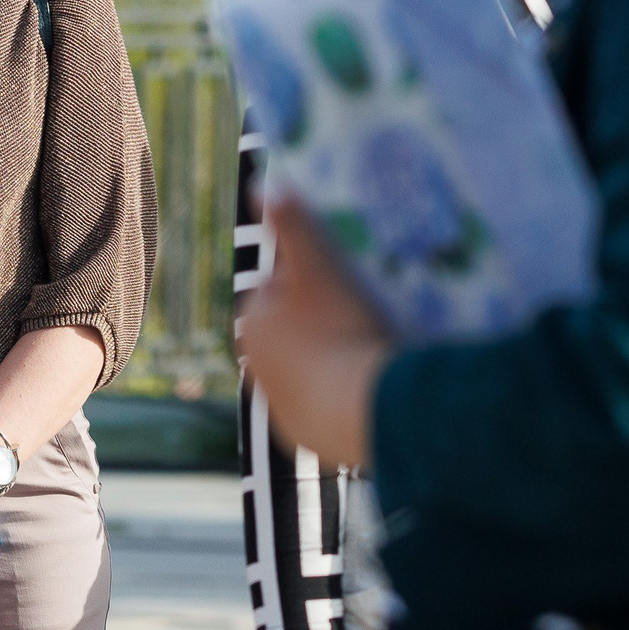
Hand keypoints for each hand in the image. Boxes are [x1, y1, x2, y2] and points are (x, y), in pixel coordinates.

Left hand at [236, 199, 390, 469]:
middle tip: (364, 319)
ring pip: (314, 376)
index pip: (279, 295)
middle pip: (295, 338)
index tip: (346, 287)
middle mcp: (258, 373)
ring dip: (336, 366)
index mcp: (253, 328)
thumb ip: (293, 223)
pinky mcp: (311, 444)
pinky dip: (346, 402)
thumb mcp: (321, 263)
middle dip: (322, 329)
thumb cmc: (343, 327)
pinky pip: (330, 413)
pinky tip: (374, 392)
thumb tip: (262, 185)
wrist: (369, 409)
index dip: (313, 287)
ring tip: (375, 356)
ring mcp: (284, 413)